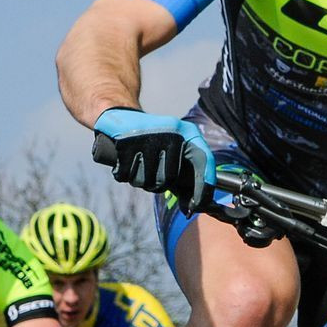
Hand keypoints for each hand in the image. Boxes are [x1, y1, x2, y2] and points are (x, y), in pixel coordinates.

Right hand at [90, 108, 215, 211]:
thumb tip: (191, 210)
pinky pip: (125, 175)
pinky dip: (122, 175)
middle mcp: (171, 131)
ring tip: (137, 166)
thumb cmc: (152, 142)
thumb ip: (184, 177)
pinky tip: (123, 164)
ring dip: (139, 181)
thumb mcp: (172, 151)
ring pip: (146, 181)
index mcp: (188, 132)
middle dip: (157, 185)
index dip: (204, 187)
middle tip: (150, 174)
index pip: (204, 161)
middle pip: (168, 179)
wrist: (121, 117)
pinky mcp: (126, 140)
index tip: (197, 206)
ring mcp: (148, 135)